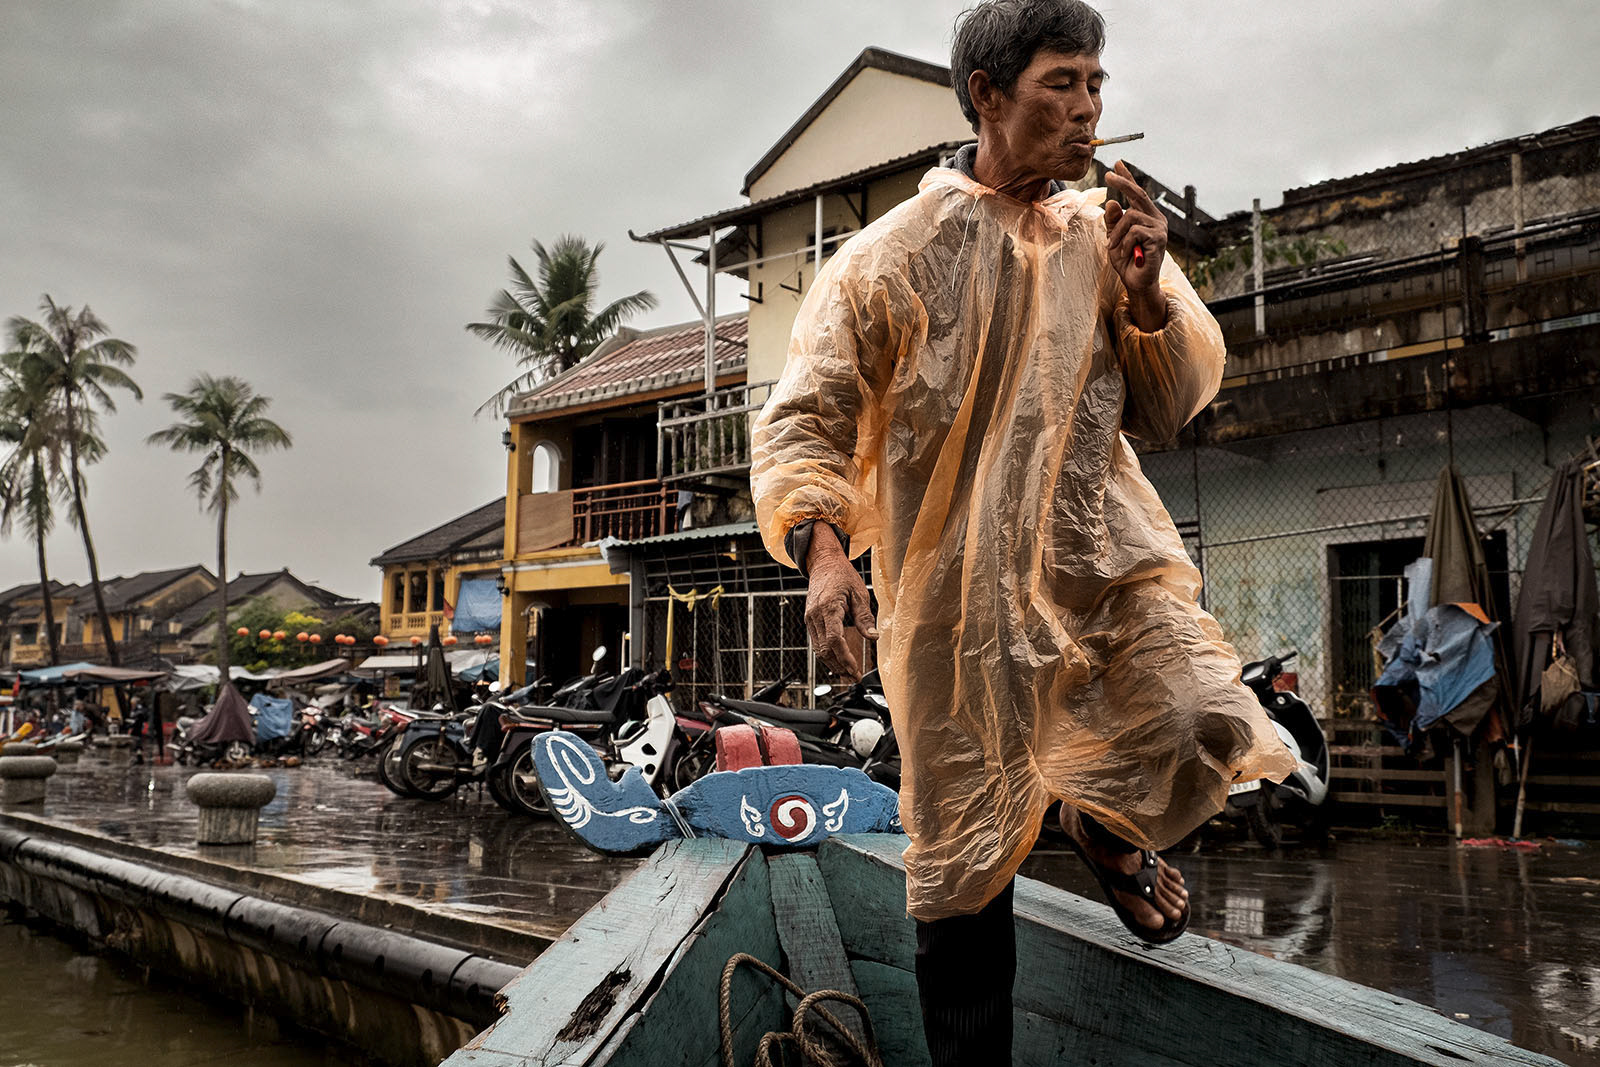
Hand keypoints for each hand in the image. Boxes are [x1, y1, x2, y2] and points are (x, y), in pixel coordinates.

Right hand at [803, 524, 877, 681]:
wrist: (824, 564)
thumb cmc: (842, 575)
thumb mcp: (859, 593)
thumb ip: (864, 617)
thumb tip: (873, 636)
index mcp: (828, 608)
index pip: (834, 640)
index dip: (845, 658)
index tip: (855, 669)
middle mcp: (815, 615)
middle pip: (824, 649)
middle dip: (839, 666)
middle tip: (854, 676)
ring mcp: (810, 618)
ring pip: (818, 649)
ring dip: (832, 663)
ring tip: (847, 673)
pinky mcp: (810, 620)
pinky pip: (816, 642)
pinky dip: (826, 654)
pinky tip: (837, 661)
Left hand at [1103, 160, 1168, 330]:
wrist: (1137, 283)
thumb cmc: (1127, 261)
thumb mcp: (1114, 239)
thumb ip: (1113, 222)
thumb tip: (1112, 202)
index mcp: (1146, 216)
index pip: (1136, 193)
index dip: (1127, 178)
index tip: (1117, 163)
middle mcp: (1156, 218)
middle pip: (1138, 193)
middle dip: (1123, 182)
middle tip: (1108, 176)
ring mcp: (1159, 228)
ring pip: (1130, 216)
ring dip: (1116, 233)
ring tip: (1113, 247)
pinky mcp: (1159, 239)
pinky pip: (1134, 231)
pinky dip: (1124, 242)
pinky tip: (1127, 252)